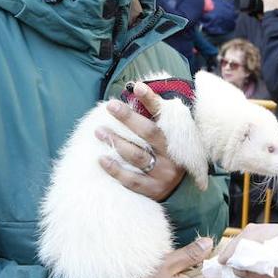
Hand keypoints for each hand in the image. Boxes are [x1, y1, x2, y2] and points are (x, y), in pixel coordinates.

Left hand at [95, 82, 184, 201]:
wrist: (179, 189)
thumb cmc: (165, 154)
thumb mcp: (165, 134)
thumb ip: (153, 116)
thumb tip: (134, 89)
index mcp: (177, 137)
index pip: (164, 115)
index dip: (151, 100)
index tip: (137, 87)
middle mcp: (173, 155)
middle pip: (149, 133)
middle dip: (128, 118)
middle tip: (110, 106)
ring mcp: (163, 174)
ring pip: (137, 156)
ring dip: (116, 142)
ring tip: (99, 131)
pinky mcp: (153, 190)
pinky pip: (131, 179)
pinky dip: (115, 169)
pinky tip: (101, 159)